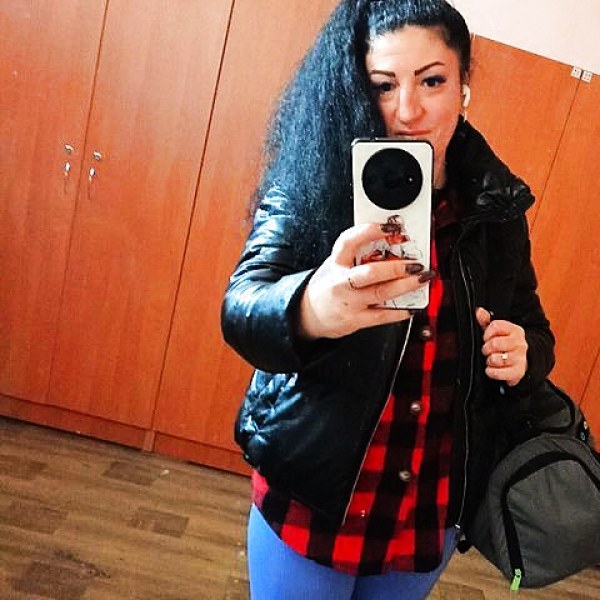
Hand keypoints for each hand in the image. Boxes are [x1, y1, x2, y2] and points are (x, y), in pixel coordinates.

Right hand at [298, 223, 435, 339]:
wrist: (309, 314)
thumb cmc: (327, 286)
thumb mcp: (335, 264)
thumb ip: (358, 255)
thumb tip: (391, 243)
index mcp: (336, 263)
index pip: (349, 242)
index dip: (370, 232)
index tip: (391, 228)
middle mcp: (341, 282)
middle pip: (370, 272)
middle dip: (396, 267)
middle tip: (415, 263)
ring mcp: (349, 302)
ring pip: (380, 293)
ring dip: (405, 286)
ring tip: (422, 279)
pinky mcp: (356, 320)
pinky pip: (381, 316)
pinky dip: (399, 312)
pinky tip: (412, 307)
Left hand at [476, 307, 527, 386]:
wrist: (523, 361)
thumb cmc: (505, 344)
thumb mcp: (497, 331)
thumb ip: (486, 321)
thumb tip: (479, 311)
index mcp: (515, 330)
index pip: (496, 326)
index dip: (487, 333)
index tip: (486, 338)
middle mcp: (520, 343)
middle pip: (495, 343)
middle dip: (486, 348)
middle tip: (487, 350)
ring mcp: (520, 358)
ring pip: (496, 359)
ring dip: (489, 360)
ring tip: (491, 359)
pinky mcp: (518, 372)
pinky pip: (498, 373)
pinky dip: (491, 372)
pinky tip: (492, 369)